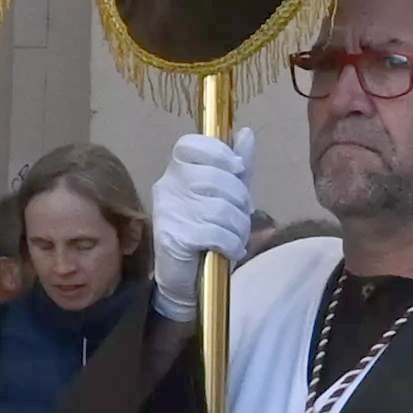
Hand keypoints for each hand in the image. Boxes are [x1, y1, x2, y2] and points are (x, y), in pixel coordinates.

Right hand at [149, 131, 259, 313]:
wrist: (185, 279)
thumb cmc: (207, 232)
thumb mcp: (227, 195)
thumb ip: (236, 166)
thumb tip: (245, 133)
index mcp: (178, 171)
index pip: (191, 145)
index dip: (219, 153)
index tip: (237, 169)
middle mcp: (167, 187)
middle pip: (215, 177)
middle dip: (240, 200)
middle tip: (241, 217)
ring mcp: (168, 212)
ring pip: (220, 208)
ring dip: (238, 228)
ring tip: (235, 238)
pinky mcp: (173, 237)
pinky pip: (215, 233)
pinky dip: (231, 244)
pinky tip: (230, 250)